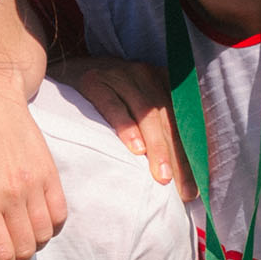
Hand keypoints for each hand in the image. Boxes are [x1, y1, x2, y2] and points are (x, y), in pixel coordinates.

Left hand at [0, 67, 67, 259]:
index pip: (1, 253)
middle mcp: (12, 196)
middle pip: (25, 249)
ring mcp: (34, 184)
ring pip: (44, 235)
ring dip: (33, 245)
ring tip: (21, 239)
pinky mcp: (50, 173)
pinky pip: (60, 214)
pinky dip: (52, 227)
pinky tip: (38, 223)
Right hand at [53, 57, 190, 197]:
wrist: (64, 69)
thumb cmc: (104, 96)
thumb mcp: (135, 104)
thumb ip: (157, 127)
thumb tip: (178, 171)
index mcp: (160, 81)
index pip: (182, 121)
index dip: (191, 154)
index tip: (195, 187)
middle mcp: (144, 75)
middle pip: (168, 120)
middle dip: (178, 158)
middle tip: (184, 190)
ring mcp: (119, 74)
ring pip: (146, 114)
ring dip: (156, 147)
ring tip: (162, 176)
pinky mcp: (94, 80)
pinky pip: (113, 105)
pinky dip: (126, 127)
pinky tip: (135, 149)